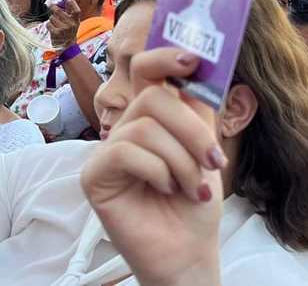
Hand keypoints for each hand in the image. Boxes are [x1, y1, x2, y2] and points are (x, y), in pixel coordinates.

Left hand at [47, 0, 80, 50]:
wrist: (67, 46)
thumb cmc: (69, 31)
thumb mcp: (72, 22)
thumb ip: (70, 10)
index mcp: (76, 21)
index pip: (77, 11)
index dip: (73, 4)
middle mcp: (71, 25)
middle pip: (59, 11)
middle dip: (53, 8)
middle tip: (51, 6)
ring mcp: (63, 29)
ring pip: (52, 18)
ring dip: (51, 19)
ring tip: (55, 24)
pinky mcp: (56, 33)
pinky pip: (48, 24)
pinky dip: (48, 25)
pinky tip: (52, 28)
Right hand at [81, 48, 225, 285]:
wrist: (188, 250)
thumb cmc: (193, 201)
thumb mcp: (205, 148)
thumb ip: (198, 110)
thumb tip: (201, 70)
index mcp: (150, 118)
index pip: (145, 72)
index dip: (164, 57)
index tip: (192, 58)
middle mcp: (124, 128)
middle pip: (152, 99)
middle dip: (191, 129)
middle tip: (213, 160)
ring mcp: (106, 150)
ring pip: (145, 127)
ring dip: (181, 160)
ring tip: (191, 187)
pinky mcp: (94, 174)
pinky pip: (126, 152)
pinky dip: (157, 171)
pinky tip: (166, 190)